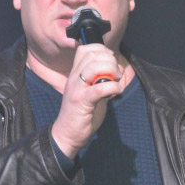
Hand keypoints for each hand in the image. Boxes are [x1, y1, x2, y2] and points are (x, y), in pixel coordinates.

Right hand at [51, 44, 124, 158]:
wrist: (66, 135)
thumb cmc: (81, 114)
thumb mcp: (91, 92)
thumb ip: (100, 80)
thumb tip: (117, 71)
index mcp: (75, 74)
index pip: (85, 49)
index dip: (102, 50)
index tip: (111, 61)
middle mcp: (74, 78)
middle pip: (92, 54)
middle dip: (110, 60)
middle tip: (116, 74)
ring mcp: (76, 89)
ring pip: (94, 67)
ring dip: (111, 70)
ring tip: (116, 81)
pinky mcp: (81, 102)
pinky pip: (99, 88)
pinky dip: (112, 87)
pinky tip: (116, 92)